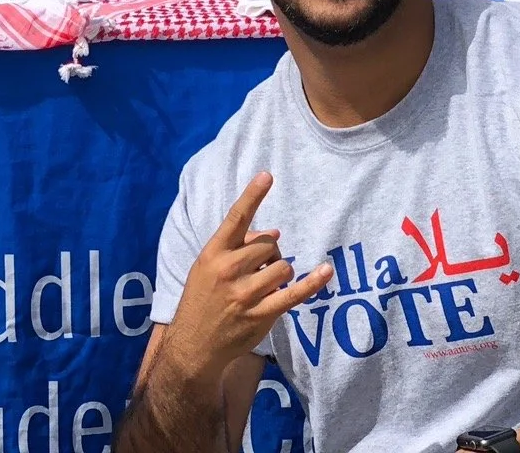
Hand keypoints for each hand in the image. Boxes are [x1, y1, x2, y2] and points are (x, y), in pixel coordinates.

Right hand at [159, 173, 331, 386]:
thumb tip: (276, 232)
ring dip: (280, 271)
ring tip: (265, 284)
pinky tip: (326, 271)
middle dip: (270, 252)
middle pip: (268, 245)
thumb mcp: (207, 266)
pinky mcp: (261, 315)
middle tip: (259, 268)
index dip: (252, 196)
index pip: (236, 219)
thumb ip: (237, 246)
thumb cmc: (201, 299)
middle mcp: (228, 270)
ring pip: (282, 267)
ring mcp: (245, 294)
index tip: (268, 175)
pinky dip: (312, 282)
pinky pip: (293, 294)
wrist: (193, 344)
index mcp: (213, 253)